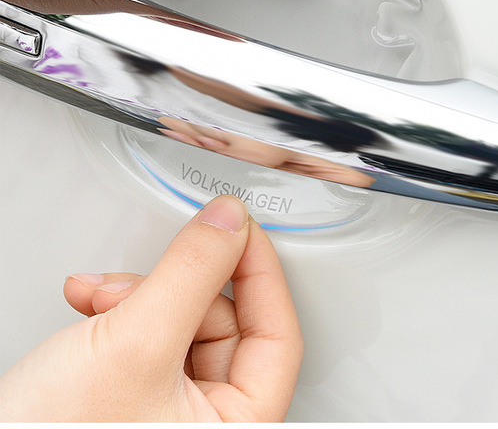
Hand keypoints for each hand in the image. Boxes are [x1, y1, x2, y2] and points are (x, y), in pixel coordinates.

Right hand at [0, 196, 302, 420]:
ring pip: (180, 321)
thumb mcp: (137, 344)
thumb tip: (231, 222)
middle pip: (223, 323)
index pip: (277, 334)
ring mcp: (169, 410)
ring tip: (98, 297)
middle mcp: (207, 423)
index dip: (260, 271)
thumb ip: (191, 274)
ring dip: (136, 292)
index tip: (238, 226)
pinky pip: (148, 333)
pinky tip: (88, 304)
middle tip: (138, 277)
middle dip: (172, 285)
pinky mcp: (134, 394)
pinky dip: (117, 309)